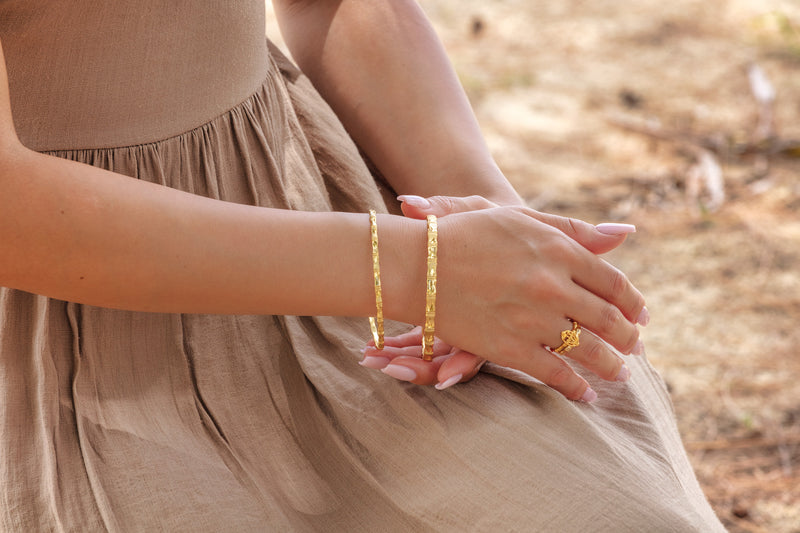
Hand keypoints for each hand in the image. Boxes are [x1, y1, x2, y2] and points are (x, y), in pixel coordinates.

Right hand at [361, 195, 645, 401]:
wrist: (417, 265)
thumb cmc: (465, 235)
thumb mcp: (519, 220)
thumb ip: (572, 230)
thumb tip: (624, 235)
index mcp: (557, 250)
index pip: (613, 281)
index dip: (632, 301)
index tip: (640, 313)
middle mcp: (552, 284)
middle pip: (607, 318)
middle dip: (628, 336)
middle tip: (636, 345)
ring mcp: (533, 318)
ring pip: (589, 349)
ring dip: (611, 365)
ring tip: (621, 373)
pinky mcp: (510, 347)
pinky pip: (555, 373)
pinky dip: (575, 387)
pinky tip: (586, 395)